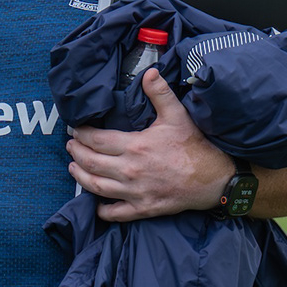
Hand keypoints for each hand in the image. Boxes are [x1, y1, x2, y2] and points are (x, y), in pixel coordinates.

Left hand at [68, 70, 233, 221]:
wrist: (216, 179)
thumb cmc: (195, 147)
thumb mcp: (178, 116)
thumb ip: (160, 94)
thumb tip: (150, 72)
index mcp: (135, 146)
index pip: (96, 140)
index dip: (81, 134)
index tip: (76, 130)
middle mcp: (130, 171)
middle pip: (90, 163)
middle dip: (76, 153)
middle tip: (71, 147)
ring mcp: (135, 192)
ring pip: (96, 187)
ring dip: (80, 177)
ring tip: (73, 168)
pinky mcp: (143, 208)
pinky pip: (115, 213)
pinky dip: (101, 210)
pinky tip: (95, 204)